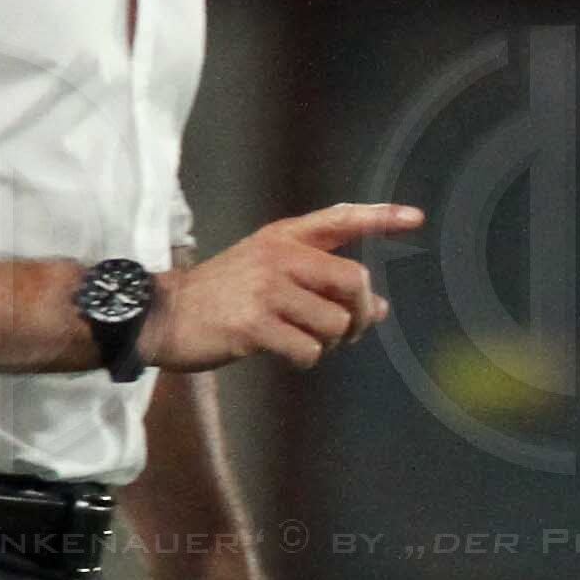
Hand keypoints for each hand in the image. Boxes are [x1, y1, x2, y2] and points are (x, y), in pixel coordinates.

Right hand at [149, 203, 425, 371]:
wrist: (162, 316)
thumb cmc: (221, 298)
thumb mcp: (268, 275)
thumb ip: (319, 284)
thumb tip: (379, 309)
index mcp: (284, 237)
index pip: (341, 219)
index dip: (381, 217)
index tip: (416, 218)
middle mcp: (279, 255)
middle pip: (355, 281)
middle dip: (361, 314)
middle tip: (348, 333)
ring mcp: (266, 288)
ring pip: (335, 323)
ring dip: (329, 344)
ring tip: (303, 342)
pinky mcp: (254, 324)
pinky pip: (308, 351)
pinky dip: (306, 361)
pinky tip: (286, 356)